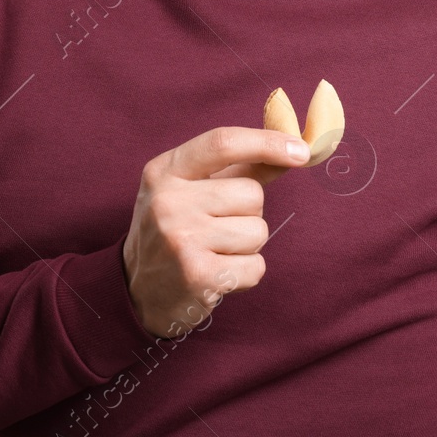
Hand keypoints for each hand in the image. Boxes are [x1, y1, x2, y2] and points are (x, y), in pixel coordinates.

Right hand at [121, 126, 310, 337]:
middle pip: (252, 193)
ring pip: (258, 231)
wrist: (135, 293)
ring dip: (247, 246)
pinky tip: (218, 275)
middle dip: (248, 213)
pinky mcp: (198, 275)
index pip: (222, 144)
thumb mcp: (191, 191)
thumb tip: (293, 148)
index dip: (267, 143)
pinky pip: (256, 266)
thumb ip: (239, 169)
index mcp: (164, 171)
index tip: (301, 151)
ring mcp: (181, 238)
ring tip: (214, 253)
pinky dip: (246, 274)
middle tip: (216, 229)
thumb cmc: (174, 232)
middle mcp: (168, 200)